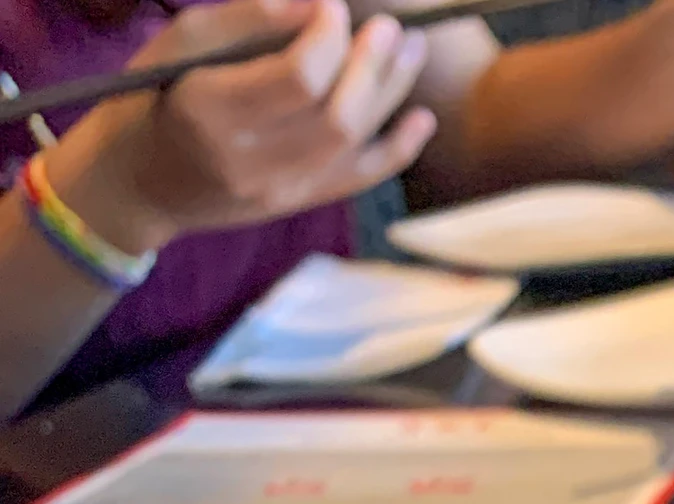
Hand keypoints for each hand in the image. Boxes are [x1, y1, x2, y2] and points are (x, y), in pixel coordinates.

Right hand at [46, 0, 435, 252]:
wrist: (142, 181)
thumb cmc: (156, 94)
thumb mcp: (183, 42)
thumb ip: (249, 19)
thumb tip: (315, 2)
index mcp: (213, 111)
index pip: (297, 77)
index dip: (328, 36)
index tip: (332, 5)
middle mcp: (250, 160)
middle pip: (336, 115)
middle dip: (370, 64)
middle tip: (390, 25)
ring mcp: (279, 190)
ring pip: (354, 143)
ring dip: (391, 94)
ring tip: (413, 50)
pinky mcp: (297, 204)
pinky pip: (358, 180)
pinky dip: (397, 149)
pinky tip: (421, 118)